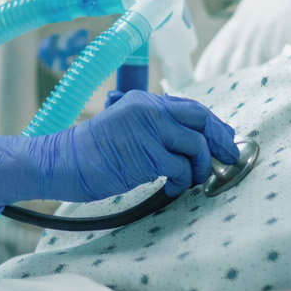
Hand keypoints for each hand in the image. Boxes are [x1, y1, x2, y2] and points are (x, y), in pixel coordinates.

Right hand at [0, 90, 237, 211]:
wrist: (62, 161)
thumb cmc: (92, 152)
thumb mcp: (125, 128)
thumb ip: (153, 129)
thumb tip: (189, 143)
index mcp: (145, 101)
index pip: (191, 107)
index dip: (214, 125)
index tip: (225, 140)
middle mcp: (149, 109)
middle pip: (201, 119)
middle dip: (220, 140)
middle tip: (228, 159)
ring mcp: (148, 130)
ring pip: (195, 145)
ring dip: (201, 167)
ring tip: (193, 180)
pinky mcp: (146, 154)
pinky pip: (180, 168)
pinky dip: (182, 182)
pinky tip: (173, 189)